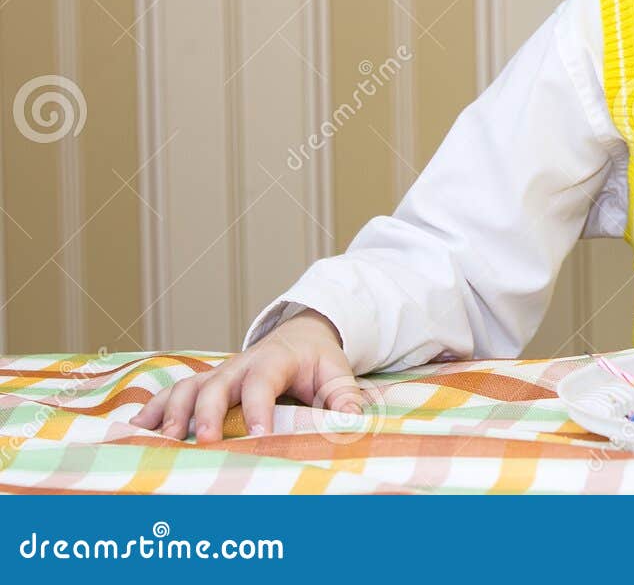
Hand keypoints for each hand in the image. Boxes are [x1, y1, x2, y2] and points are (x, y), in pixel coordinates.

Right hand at [129, 310, 363, 442]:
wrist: (300, 336)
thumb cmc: (318, 362)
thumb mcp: (337, 373)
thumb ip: (344, 397)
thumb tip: (352, 424)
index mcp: (274, 360)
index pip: (263, 382)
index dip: (259, 407)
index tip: (259, 435)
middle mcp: (239, 365)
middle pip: (216, 384)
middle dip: (208, 413)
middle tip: (207, 443)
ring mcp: (217, 374)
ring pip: (187, 388)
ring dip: (171, 414)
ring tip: (162, 443)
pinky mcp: (203, 384)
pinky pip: (171, 393)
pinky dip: (151, 410)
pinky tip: (134, 431)